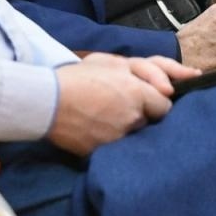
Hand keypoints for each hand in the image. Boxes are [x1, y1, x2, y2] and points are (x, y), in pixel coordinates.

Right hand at [47, 53, 198, 156]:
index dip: (155, 101)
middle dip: (141, 115)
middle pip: (151, 123)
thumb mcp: (111, 62)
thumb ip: (146, 71)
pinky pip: (118, 149)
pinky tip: (97, 132)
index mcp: (138, 93)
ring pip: (136, 137)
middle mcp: (133, 118)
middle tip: (118, 107)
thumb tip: (170, 90)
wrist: (45, 101)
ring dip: (127, 129)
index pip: (165, 106)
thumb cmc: (78, 77)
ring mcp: (120, 138)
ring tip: (105, 120)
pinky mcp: (106, 153)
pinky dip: (112, 141)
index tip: (143, 99)